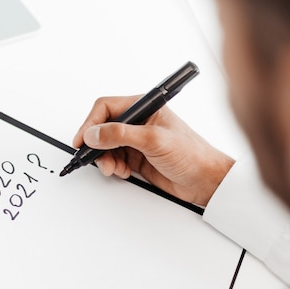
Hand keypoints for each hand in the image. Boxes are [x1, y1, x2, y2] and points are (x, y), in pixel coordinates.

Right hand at [73, 95, 234, 205]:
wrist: (206, 181)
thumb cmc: (192, 154)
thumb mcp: (154, 140)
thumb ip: (121, 135)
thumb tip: (95, 134)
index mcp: (144, 107)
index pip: (106, 108)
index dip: (91, 123)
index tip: (83, 139)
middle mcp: (139, 122)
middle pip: (103, 128)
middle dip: (97, 145)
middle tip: (95, 157)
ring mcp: (137, 141)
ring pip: (106, 146)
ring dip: (105, 158)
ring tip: (114, 167)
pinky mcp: (138, 157)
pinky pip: (114, 159)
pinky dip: (113, 167)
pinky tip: (123, 171)